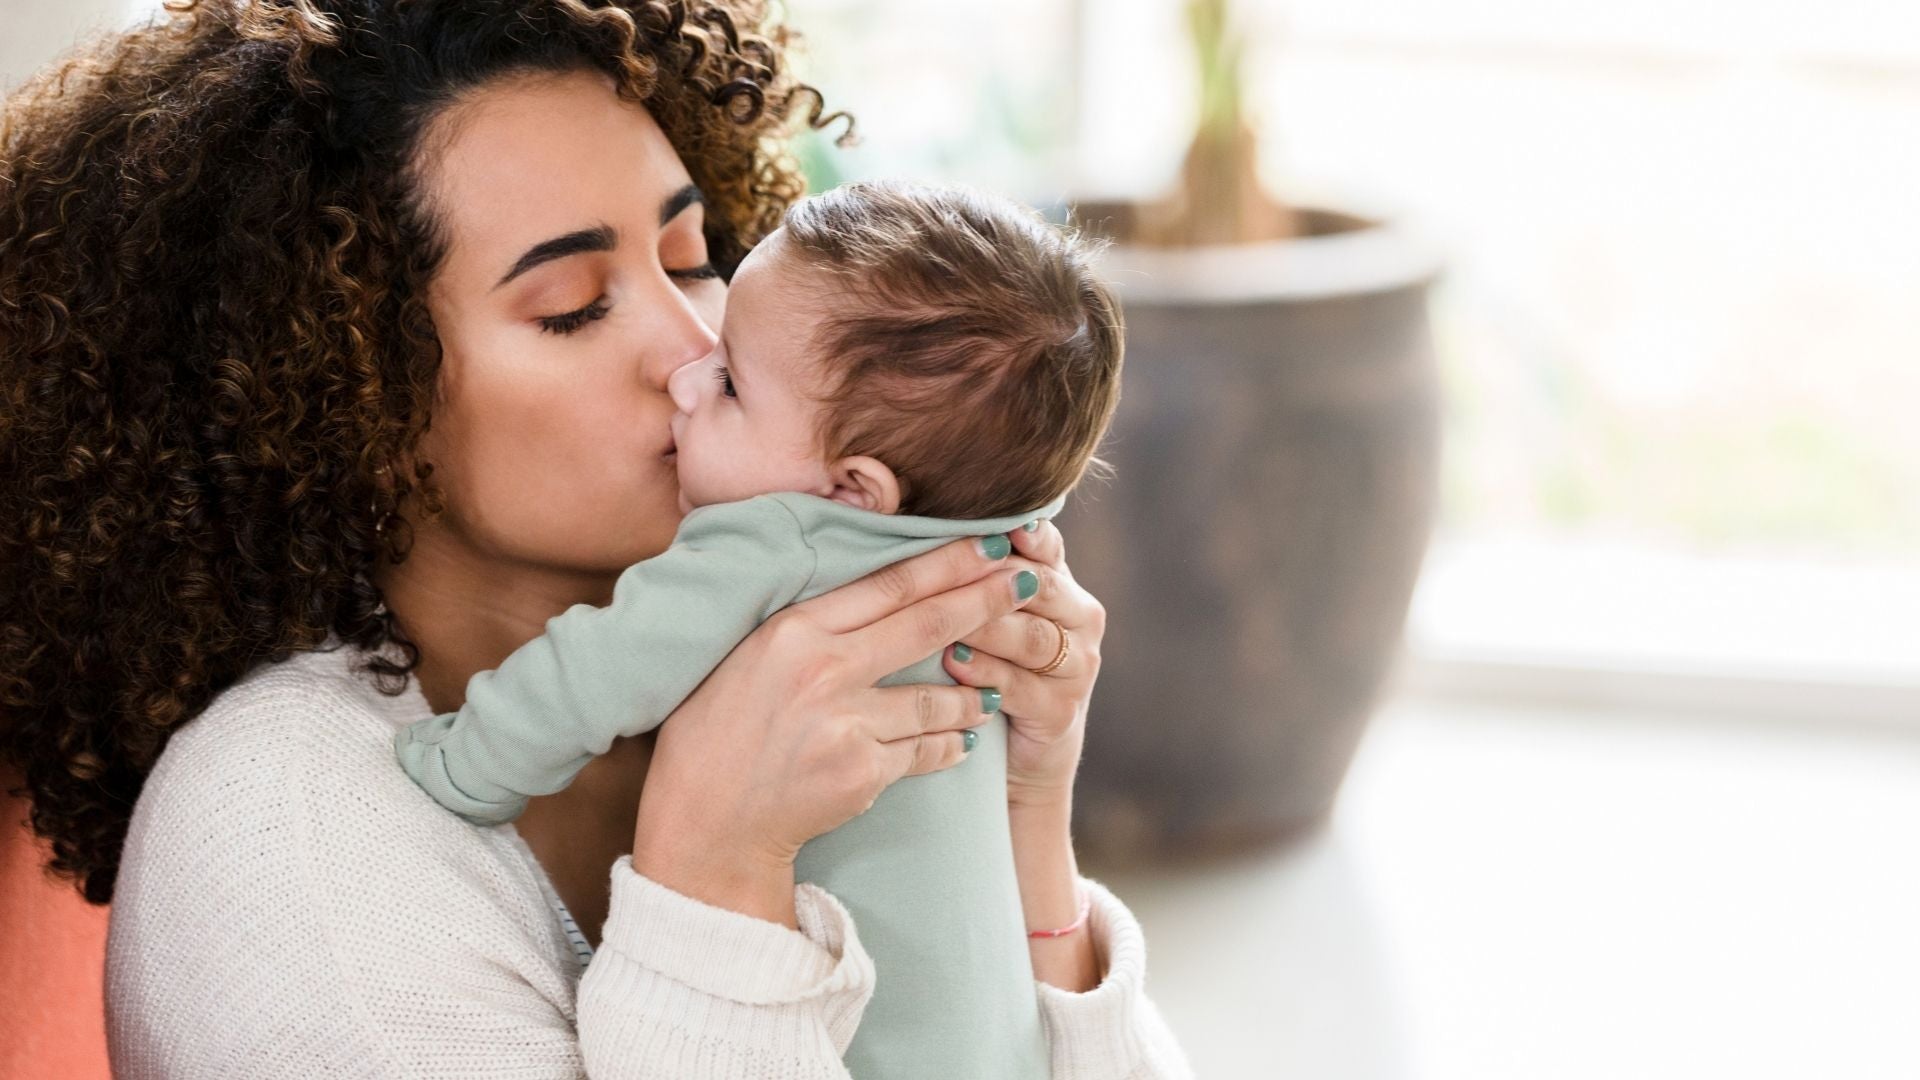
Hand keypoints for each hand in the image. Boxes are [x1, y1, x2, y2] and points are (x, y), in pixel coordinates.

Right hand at [631, 535, 1041, 924]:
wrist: (705, 824)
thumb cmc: (716, 733)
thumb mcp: (747, 657)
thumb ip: (806, 624)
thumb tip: (868, 587)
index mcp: (792, 630)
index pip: (887, 583)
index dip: (947, 560)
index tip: (990, 541)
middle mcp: (823, 669)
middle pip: (925, 623)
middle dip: (987, 599)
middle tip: (1028, 581)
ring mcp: (847, 722)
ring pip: (936, 694)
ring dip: (975, 689)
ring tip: (996, 687)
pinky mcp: (864, 771)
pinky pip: (926, 749)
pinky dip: (950, 744)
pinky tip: (965, 739)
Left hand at [940, 518, 1102, 810]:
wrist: (1019, 752)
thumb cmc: (989, 665)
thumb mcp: (988, 615)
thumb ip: (974, 572)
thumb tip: (916, 520)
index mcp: (1062, 585)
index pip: (1048, 547)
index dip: (1028, 534)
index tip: (1003, 522)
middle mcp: (1080, 620)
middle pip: (1042, 588)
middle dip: (995, 580)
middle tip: (953, 571)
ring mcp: (1077, 667)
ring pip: (1033, 637)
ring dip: (988, 628)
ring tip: (948, 623)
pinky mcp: (1061, 711)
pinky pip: (1022, 687)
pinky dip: (987, 675)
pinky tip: (955, 666)